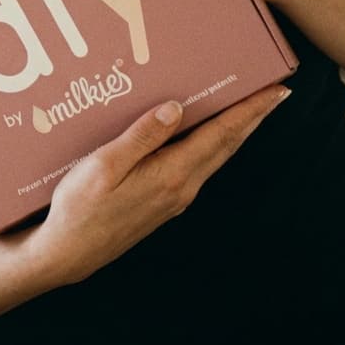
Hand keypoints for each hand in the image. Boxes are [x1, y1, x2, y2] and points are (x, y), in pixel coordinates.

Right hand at [36, 86, 289, 285]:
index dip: (249, 111)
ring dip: (234, 133)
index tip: (276, 92)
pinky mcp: (163, 204)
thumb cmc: (81, 206)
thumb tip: (176, 108)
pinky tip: (203, 138)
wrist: (69, 252)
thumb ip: (142, 136)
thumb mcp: (105, 165)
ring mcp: (174, 199)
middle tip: (274, 95)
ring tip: (245, 111)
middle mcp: (181, 188)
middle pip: (225, 146)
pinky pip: (198, 167)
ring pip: (214, 158)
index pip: (220, 135)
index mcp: (171, 174)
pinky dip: (212, 146)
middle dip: (251, 119)